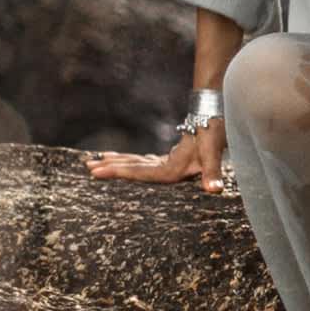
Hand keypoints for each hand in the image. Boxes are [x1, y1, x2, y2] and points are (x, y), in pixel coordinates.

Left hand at [84, 121, 227, 192]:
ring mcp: (168, 165)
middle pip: (135, 171)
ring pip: (136, 166)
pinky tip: (113, 156)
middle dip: (111, 169)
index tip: (98, 171)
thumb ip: (214, 172)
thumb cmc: (216, 131)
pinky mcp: (169, 159)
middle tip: (87, 167)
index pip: (142, 174)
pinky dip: (127, 158)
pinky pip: (142, 161)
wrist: (222, 121)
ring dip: (116, 164)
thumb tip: (214, 189)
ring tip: (93, 163)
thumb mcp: (214, 150)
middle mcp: (169, 171)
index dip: (120, 173)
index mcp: (175, 171)